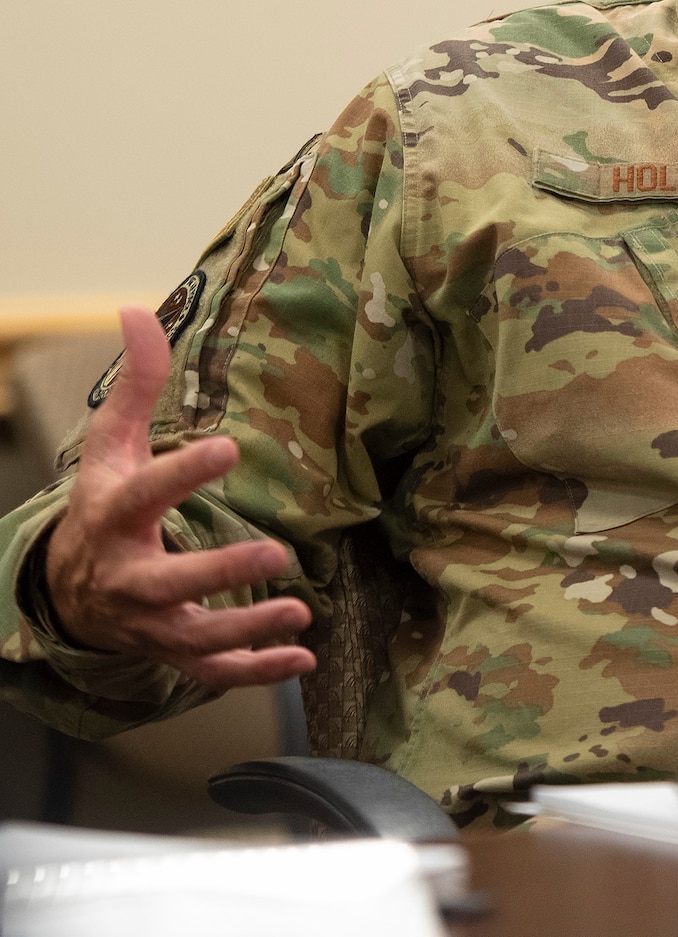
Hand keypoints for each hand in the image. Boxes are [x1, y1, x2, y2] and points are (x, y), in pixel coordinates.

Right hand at [43, 306, 315, 688]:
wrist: (68, 589)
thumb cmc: (105, 502)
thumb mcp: (113, 444)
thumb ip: (135, 382)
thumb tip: (135, 310)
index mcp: (114, 517)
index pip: (146, 494)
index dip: (183, 473)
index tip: (226, 448)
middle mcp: (128, 577)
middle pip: (169, 583)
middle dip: (217, 574)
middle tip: (274, 555)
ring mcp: (149, 622)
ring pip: (194, 638)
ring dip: (247, 630)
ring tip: (300, 614)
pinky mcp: (172, 650)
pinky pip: (213, 672)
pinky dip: (257, 672)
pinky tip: (304, 660)